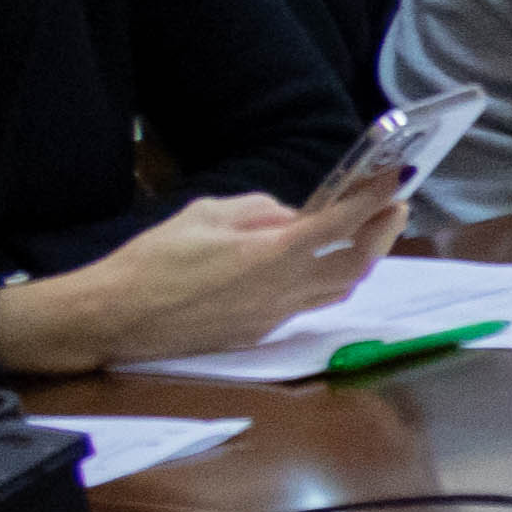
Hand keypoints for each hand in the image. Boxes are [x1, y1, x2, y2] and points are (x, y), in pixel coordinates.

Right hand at [0, 181, 410, 374]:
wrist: (115, 316)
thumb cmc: (153, 259)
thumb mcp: (207, 213)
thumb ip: (258, 211)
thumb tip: (290, 216)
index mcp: (274, 254)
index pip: (341, 223)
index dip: (373, 199)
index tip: (397, 178)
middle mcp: (285, 290)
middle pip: (357, 264)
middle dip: (382, 233)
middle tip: (394, 206)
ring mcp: (274, 317)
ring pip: (337, 290)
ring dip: (359, 261)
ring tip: (366, 234)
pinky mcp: (258, 333)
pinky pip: (306, 305)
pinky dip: (324, 281)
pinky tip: (317, 264)